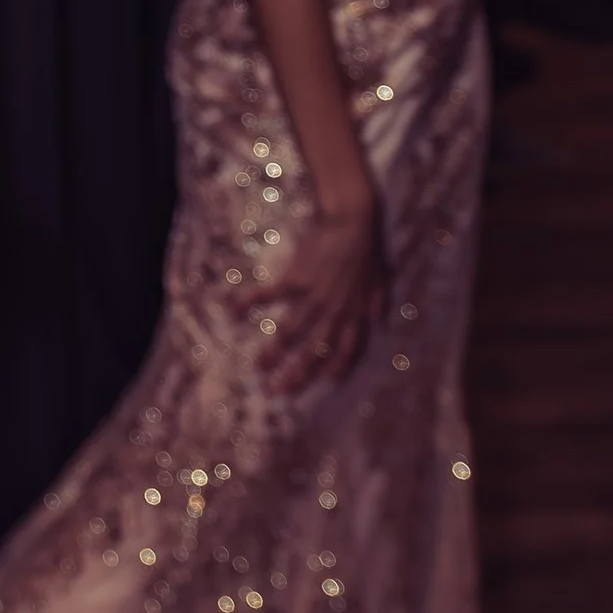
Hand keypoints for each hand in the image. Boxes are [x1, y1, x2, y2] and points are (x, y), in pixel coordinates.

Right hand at [249, 188, 381, 393]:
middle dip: (296, 375)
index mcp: (356, 316)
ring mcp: (314, 298)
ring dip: (273, 352)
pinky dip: (250, 302)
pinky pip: (270, 296)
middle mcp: (334, 313)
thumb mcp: (381, 280)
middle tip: (278, 392)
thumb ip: (378, 304)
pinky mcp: (296, 279)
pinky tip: (231, 311)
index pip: (348, 352)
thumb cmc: (368, 249)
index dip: (337, 370)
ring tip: (257, 367)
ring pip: (291, 333)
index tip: (324, 384)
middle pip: (314, 352)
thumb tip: (380, 323)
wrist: (353, 220)